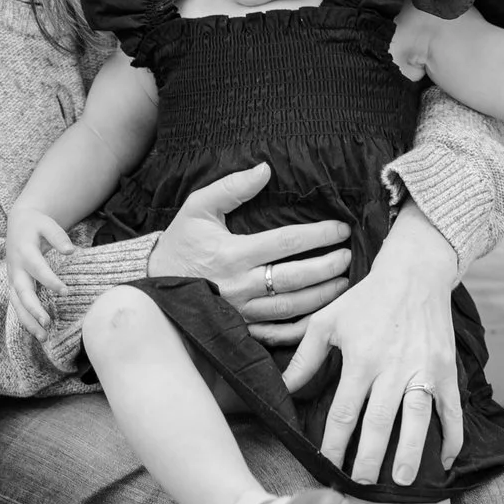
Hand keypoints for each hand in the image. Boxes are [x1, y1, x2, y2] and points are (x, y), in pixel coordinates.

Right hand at [5, 204, 71, 336]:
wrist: (18, 224)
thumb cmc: (36, 225)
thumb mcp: (47, 224)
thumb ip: (58, 236)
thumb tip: (71, 251)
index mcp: (24, 251)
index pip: (37, 268)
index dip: (50, 280)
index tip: (65, 292)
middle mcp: (15, 268)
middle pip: (21, 291)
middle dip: (33, 308)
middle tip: (47, 323)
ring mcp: (12, 279)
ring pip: (16, 303)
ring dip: (28, 321)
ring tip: (43, 337)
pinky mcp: (14, 286)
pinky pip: (18, 306)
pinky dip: (26, 320)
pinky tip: (39, 333)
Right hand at [143, 163, 352, 344]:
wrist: (156, 282)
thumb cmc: (181, 243)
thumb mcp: (197, 208)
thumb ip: (231, 188)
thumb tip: (265, 169)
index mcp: (233, 254)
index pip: (285, 242)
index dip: (317, 235)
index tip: (339, 229)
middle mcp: (240, 285)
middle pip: (295, 278)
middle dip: (327, 267)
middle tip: (348, 256)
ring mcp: (242, 311)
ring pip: (291, 307)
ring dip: (322, 295)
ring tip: (343, 282)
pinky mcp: (241, 327)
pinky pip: (278, 333)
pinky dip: (302, 327)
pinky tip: (320, 315)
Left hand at [276, 215, 463, 486]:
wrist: (414, 275)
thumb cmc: (365, 300)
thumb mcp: (326, 322)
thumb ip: (304, 359)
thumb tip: (285, 390)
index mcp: (360, 360)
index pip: (343, 413)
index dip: (334, 443)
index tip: (328, 464)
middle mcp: (393, 369)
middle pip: (379, 424)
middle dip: (369, 458)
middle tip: (361, 484)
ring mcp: (424, 371)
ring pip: (417, 421)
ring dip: (409, 454)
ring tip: (400, 482)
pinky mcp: (447, 371)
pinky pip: (452, 410)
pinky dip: (452, 437)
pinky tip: (447, 461)